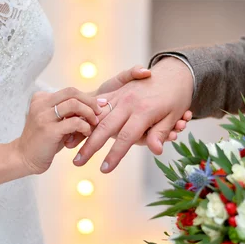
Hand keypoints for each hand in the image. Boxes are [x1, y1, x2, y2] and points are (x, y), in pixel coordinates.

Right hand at [13, 88, 102, 174]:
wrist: (24, 157)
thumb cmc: (43, 140)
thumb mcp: (55, 121)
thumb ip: (69, 112)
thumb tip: (96, 103)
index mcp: (41, 98)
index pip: (69, 91)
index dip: (87, 97)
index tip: (100, 104)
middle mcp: (41, 104)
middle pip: (72, 92)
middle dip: (90, 101)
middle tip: (99, 112)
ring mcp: (44, 116)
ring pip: (74, 104)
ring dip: (89, 113)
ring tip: (94, 123)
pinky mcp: (49, 130)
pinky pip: (74, 122)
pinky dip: (85, 127)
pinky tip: (87, 133)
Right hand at [73, 57, 193, 172]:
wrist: (173, 74)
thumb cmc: (176, 98)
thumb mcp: (173, 117)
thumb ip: (159, 133)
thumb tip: (155, 150)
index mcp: (143, 111)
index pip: (126, 138)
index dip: (114, 155)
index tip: (104, 170)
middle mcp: (128, 103)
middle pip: (105, 127)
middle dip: (90, 146)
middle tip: (77, 162)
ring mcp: (120, 96)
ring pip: (97, 115)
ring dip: (83, 131)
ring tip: (69, 147)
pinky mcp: (115, 91)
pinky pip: (98, 105)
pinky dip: (87, 117)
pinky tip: (76, 127)